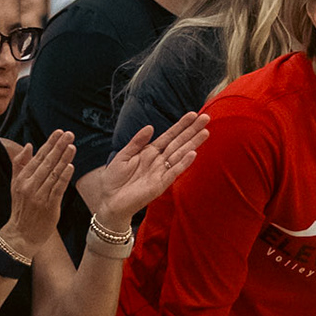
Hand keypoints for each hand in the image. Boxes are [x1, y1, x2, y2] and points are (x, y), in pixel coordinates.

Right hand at [0, 130, 74, 257]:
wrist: (21, 234)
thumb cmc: (21, 209)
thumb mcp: (15, 185)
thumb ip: (20, 165)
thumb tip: (29, 146)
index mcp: (22, 179)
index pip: (38, 157)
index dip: (49, 144)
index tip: (59, 132)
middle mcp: (30, 186)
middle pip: (47, 162)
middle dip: (58, 147)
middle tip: (69, 134)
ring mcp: (39, 196)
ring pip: (53, 174)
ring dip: (64, 159)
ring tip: (72, 146)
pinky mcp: (49, 206)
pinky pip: (57, 189)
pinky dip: (64, 177)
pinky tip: (70, 166)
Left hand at [93, 114, 209, 223]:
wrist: (109, 201)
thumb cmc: (114, 179)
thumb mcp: (123, 156)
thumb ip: (137, 142)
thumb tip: (150, 127)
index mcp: (149, 152)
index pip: (169, 136)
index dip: (181, 126)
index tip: (193, 115)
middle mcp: (158, 161)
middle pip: (178, 143)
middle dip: (192, 131)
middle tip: (206, 118)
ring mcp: (161, 172)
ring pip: (180, 155)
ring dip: (193, 144)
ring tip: (205, 132)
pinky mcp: (160, 185)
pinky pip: (173, 172)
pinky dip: (183, 163)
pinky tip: (193, 153)